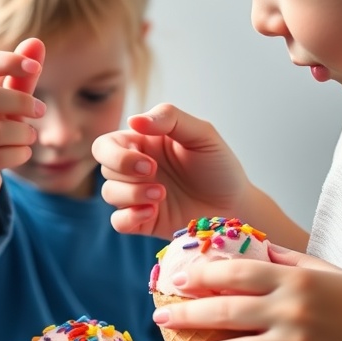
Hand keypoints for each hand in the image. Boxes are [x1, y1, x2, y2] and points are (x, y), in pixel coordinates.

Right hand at [0, 37, 45, 205]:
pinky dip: (19, 154)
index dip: (9, 61)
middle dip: (21, 101)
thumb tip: (37, 42)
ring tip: (30, 136)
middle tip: (41, 110)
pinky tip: (22, 152)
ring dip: (23, 133)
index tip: (36, 68)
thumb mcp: (6, 103)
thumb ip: (21, 77)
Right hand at [92, 103, 249, 238]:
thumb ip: (170, 119)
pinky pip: (118, 221)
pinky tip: (152, 213)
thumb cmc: (219, 166)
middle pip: (104, 168)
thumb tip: (133, 120)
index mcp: (143, 144)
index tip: (149, 161)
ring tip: (161, 196)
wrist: (237, 205)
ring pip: (109, 193)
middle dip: (124, 171)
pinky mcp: (144, 221)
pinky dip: (129, 217)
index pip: (107, 145)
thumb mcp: (202, 134)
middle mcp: (136, 169)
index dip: (116, 153)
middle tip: (153, 173)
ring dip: (131, 194)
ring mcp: (138, 196)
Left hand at [154, 244, 341, 340]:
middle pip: (224, 311)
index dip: (201, 276)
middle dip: (185, 316)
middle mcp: (291, 312)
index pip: (235, 272)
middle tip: (160, 321)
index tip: (178, 282)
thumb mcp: (326, 273)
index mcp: (294, 280)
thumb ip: (287, 260)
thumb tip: (252, 245)